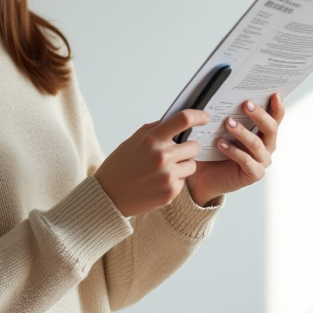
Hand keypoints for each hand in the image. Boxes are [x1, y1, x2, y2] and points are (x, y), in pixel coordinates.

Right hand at [94, 109, 209, 216]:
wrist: (108, 195)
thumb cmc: (120, 165)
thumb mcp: (133, 140)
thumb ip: (155, 130)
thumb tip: (176, 121)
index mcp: (151, 139)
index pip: (183, 120)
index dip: (198, 116)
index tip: (204, 117)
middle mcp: (162, 157)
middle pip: (194, 146)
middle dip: (187, 148)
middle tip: (175, 152)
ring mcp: (167, 176)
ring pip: (192, 165)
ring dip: (183, 165)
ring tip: (164, 169)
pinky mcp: (170, 193)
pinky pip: (183, 181)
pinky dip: (175, 180)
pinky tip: (158, 182)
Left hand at [186, 94, 284, 206]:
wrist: (203, 176)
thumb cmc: (213, 150)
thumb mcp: (220, 129)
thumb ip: (228, 115)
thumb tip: (223, 94)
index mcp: (263, 133)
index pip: (275, 118)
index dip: (277, 107)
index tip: (274, 94)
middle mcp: (267, 147)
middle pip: (271, 128)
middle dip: (259, 115)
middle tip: (246, 104)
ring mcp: (261, 161)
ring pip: (256, 144)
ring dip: (242, 132)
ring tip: (228, 122)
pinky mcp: (253, 174)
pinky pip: (246, 160)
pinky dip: (233, 151)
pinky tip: (220, 143)